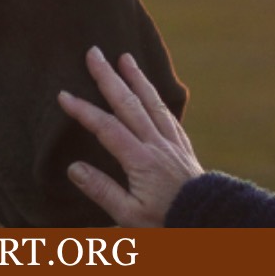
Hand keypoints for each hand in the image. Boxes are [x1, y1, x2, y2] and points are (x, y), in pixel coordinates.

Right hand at [58, 47, 203, 226]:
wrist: (210, 222)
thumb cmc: (167, 222)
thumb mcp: (129, 215)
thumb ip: (101, 190)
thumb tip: (73, 168)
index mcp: (141, 160)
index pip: (107, 128)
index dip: (84, 110)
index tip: (64, 95)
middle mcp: (157, 144)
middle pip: (129, 104)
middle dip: (108, 77)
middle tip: (94, 53)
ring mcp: (172, 143)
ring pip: (152, 103)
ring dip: (136, 78)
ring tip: (125, 57)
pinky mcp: (183, 148)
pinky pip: (169, 115)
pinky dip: (158, 97)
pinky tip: (152, 91)